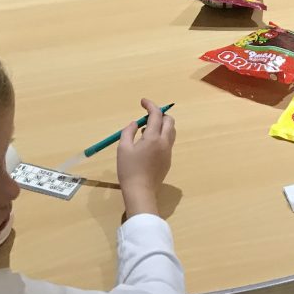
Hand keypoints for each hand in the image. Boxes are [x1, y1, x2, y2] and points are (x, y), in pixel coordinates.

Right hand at [116, 98, 175, 215]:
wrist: (141, 192)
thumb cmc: (128, 170)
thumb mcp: (123, 148)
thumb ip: (129, 131)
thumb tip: (136, 123)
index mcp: (153, 138)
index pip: (156, 115)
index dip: (150, 105)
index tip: (143, 101)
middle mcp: (164, 142)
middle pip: (169, 121)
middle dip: (160, 114)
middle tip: (147, 115)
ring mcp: (168, 152)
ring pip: (171, 131)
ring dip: (161, 125)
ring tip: (146, 130)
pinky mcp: (168, 160)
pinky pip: (167, 142)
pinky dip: (160, 136)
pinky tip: (148, 144)